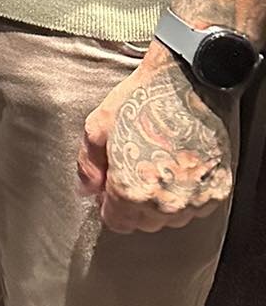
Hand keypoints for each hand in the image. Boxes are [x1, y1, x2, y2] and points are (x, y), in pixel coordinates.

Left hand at [77, 43, 233, 232]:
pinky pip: (197, 205)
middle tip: (135, 170)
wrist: (187, 82)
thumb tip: (87, 190)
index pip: (117, 222)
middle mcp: (164, 203)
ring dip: (162, 200)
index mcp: (130, 191)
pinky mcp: (218, 189)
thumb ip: (88, 165)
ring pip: (172, 218)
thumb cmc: (141, 101)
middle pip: (144, 222)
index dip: (110, 204)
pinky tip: (180, 166)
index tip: (112, 187)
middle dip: (134, 202)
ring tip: (159, 165)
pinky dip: (188, 192)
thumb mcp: (99, 125)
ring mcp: (194, 199)